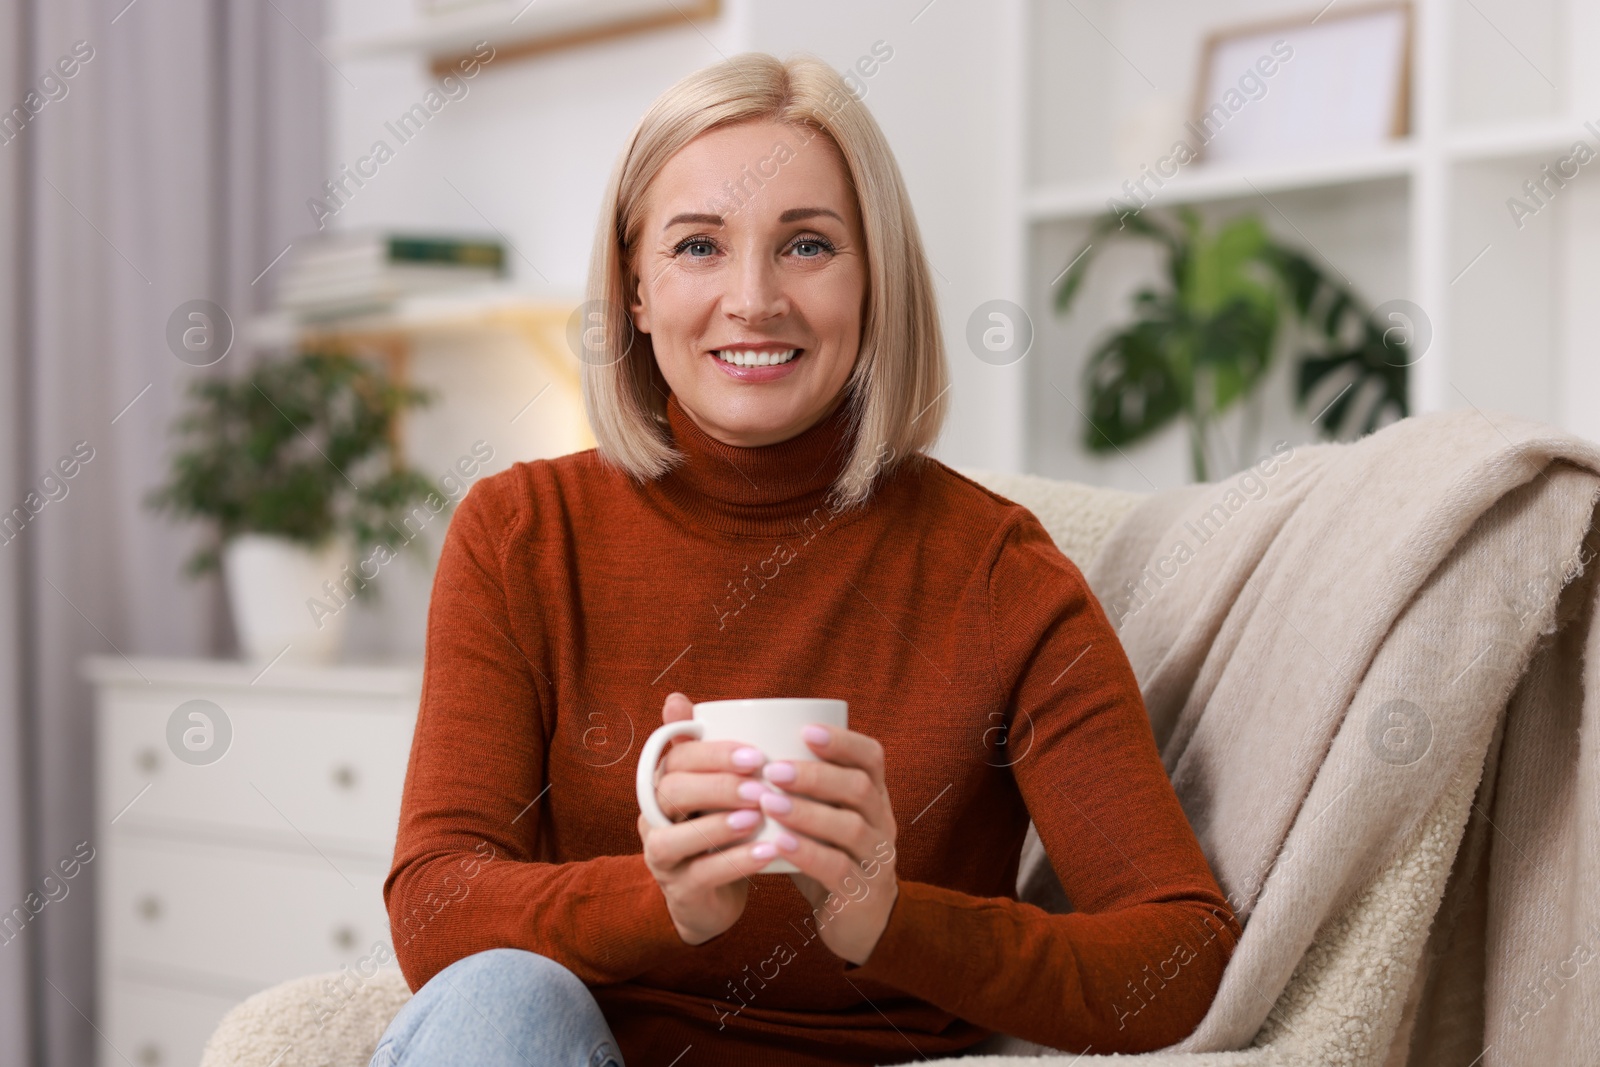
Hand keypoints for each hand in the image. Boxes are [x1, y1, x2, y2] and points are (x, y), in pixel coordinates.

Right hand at [636, 692, 777, 946]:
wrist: (713, 899)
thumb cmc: (718, 831)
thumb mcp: (713, 788)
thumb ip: (702, 748)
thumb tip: (675, 697)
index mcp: (662, 786)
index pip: (676, 760)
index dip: (713, 754)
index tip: (755, 754)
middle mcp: (653, 819)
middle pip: (672, 792)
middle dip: (717, 785)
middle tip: (760, 784)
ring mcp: (662, 858)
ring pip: (677, 838)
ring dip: (720, 825)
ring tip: (759, 817)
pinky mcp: (680, 893)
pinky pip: (702, 876)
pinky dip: (736, 862)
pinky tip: (769, 854)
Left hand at [757, 723, 898, 965]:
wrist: (858, 921)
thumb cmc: (829, 856)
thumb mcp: (825, 818)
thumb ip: (802, 789)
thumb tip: (746, 749)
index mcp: (875, 796)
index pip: (871, 757)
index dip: (843, 740)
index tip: (805, 730)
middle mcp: (882, 822)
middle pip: (860, 788)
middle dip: (815, 775)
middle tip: (774, 770)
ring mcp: (877, 859)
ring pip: (851, 828)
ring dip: (807, 812)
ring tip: (769, 803)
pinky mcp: (862, 893)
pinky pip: (838, 869)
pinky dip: (808, 853)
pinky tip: (779, 843)